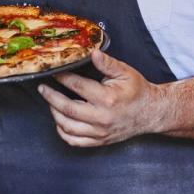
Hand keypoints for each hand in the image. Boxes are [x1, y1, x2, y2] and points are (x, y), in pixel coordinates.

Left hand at [37, 49, 162, 146]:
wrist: (151, 113)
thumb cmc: (137, 91)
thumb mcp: (125, 72)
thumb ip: (107, 63)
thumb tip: (92, 52)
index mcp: (107, 98)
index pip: (77, 86)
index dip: (62, 78)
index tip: (53, 72)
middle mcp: (101, 117)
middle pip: (67, 109)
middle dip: (50, 97)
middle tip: (42, 88)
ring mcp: (100, 132)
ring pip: (68, 127)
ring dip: (54, 113)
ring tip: (50, 101)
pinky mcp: (99, 141)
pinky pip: (74, 141)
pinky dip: (62, 132)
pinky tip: (59, 120)